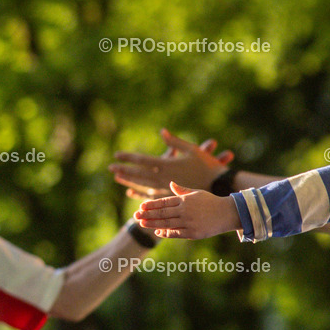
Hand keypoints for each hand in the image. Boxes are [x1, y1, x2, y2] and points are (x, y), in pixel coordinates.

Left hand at [110, 128, 233, 198]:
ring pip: (142, 185)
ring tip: (117, 178)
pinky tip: (132, 193)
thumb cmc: (207, 166)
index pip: (143, 160)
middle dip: (124, 170)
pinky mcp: (170, 198)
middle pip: (139, 174)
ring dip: (129, 181)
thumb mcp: (191, 150)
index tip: (116, 155)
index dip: (129, 157)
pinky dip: (140, 193)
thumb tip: (162, 131)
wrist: (219, 186)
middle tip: (110, 168)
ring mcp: (166, 189)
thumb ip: (175, 142)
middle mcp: (163, 178)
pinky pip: (151, 196)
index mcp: (167, 165)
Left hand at [135, 182, 239, 238]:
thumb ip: (182, 190)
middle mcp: (185, 211)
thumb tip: (171, 184)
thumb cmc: (212, 202)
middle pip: (162, 213)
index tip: (141, 206)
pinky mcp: (193, 233)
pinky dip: (166, 233)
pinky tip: (157, 232)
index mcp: (185, 200)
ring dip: (153, 224)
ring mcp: (189, 223)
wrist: (228, 214)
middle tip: (136, 215)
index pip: (164, 202)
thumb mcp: (197, 193)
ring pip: (166, 223)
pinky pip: (176, 233)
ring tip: (142, 223)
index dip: (152, 204)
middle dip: (148, 214)